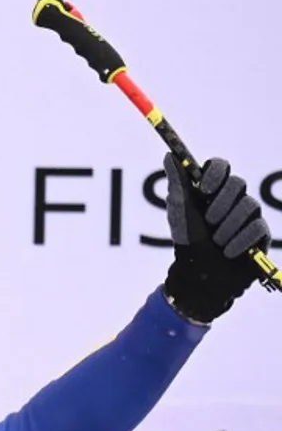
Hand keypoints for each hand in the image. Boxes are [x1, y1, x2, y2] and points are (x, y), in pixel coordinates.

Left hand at [162, 154, 270, 323]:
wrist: (199, 275)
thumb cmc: (188, 242)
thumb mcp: (179, 213)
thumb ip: (177, 184)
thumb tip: (169, 155)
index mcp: (212, 190)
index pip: (220, 166)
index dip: (215, 172)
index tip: (204, 188)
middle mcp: (233, 198)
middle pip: (238, 183)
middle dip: (221, 203)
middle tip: (209, 221)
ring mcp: (249, 215)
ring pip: (249, 205)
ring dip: (228, 226)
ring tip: (216, 241)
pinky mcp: (260, 233)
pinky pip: (257, 227)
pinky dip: (239, 241)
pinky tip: (228, 251)